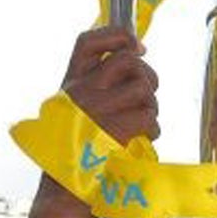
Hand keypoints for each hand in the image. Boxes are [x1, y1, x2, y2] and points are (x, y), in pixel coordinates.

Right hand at [62, 25, 159, 146]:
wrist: (64, 181)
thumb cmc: (76, 145)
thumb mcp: (74, 108)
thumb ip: (96, 85)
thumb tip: (135, 59)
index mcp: (71, 81)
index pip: (88, 42)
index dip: (118, 36)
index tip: (138, 47)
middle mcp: (82, 90)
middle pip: (128, 61)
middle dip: (148, 76)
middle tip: (148, 95)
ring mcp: (98, 108)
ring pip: (143, 88)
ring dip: (152, 106)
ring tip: (145, 121)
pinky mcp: (113, 129)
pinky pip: (148, 117)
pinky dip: (153, 129)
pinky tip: (145, 137)